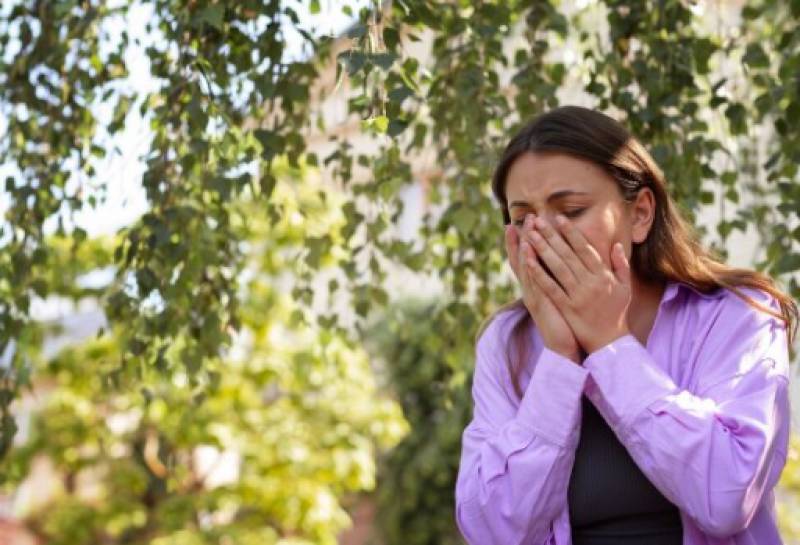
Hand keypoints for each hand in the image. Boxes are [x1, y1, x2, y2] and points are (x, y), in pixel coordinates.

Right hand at [506, 214, 581, 363]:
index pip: (528, 259)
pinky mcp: (539, 303)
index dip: (524, 241)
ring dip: (523, 247)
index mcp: (538, 285)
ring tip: (524, 229)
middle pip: (522, 259)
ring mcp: (533, 295)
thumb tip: (563, 261)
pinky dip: (529, 267)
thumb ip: (560, 278)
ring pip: (525, 267)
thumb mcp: (560, 295)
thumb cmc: (564, 321)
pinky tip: (527, 254)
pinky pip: (533, 282)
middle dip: (522, 238)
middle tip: (524, 218)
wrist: (562, 346)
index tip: (523, 222)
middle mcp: (531, 287)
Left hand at [524, 214, 631, 353]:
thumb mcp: (624, 287)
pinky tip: (528, 261)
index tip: (559, 218)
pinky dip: (539, 274)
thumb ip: (621, 265)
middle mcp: (590, 282)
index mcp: (603, 275)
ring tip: (529, 235)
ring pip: (558, 268)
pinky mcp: (567, 307)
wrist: (609, 342)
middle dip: (551, 236)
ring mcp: (578, 295)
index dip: (571, 233)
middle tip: (538, 221)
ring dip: (542, 250)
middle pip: (568, 254)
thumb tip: (616, 245)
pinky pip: (551, 288)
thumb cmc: (616, 312)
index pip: (584, 249)